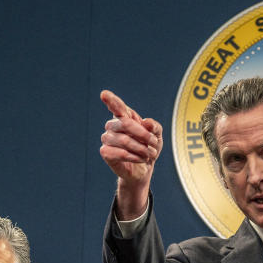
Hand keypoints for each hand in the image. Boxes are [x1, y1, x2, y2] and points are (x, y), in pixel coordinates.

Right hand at [99, 90, 162, 219]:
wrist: (144, 169)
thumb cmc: (148, 148)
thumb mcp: (157, 136)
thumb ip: (155, 127)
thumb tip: (146, 122)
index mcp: (124, 117)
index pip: (117, 106)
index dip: (111, 100)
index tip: (104, 94)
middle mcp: (113, 126)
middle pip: (125, 123)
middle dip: (144, 134)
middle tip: (154, 143)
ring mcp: (107, 139)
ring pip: (124, 140)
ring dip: (141, 148)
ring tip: (149, 154)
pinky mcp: (105, 153)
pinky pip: (120, 153)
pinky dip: (134, 157)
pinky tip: (141, 159)